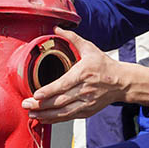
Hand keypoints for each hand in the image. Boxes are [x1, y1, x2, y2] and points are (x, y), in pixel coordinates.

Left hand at [21, 28, 148, 122]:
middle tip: (26, 105)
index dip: (49, 91)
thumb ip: (72, 38)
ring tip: (31, 114)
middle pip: (60, 101)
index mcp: (84, 73)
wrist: (122, 82)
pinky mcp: (87, 111)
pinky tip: (44, 118)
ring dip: (46, 115)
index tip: (36, 95)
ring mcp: (87, 103)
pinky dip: (55, 119)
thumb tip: (56, 28)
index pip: (64, 84)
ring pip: (63, 112)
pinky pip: (68, 117)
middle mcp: (85, 90)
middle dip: (41, 105)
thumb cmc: (104, 65)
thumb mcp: (90, 48)